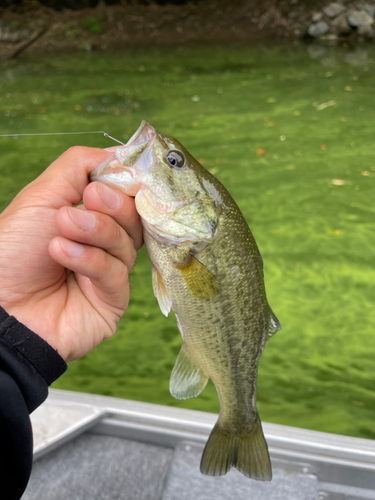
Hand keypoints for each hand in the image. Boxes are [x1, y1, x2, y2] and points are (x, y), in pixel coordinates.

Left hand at [0, 146, 141, 361]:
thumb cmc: (12, 250)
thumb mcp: (41, 196)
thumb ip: (79, 167)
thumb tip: (118, 153)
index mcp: (90, 216)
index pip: (126, 194)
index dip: (127, 182)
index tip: (118, 173)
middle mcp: (103, 242)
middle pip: (134, 217)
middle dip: (112, 204)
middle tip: (88, 199)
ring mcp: (110, 272)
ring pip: (127, 242)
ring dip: (95, 231)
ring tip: (62, 228)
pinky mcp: (113, 299)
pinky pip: (117, 273)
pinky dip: (90, 260)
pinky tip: (61, 254)